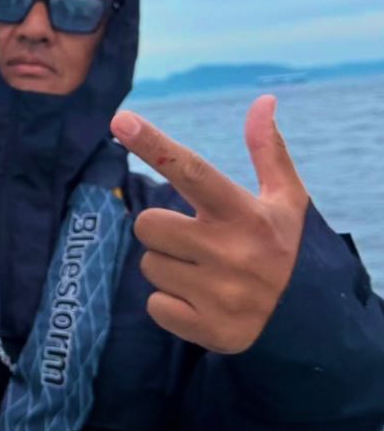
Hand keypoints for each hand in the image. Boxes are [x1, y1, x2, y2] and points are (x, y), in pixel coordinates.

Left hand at [109, 95, 309, 354]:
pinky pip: (155, 305)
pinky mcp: (207, 328)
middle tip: (194, 240)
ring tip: (205, 273)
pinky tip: (202, 301)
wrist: (310, 321)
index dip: (154, 145)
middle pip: (148, 224)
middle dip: (162, 230)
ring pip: (149, 265)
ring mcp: (218, 293)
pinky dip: (170, 304)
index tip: (121, 120)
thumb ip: (268, 151)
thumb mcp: (286, 200)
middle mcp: (231, 252)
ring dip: (168, 267)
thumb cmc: (286, 248)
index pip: (193, 171)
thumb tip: (263, 101)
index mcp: (246, 214)